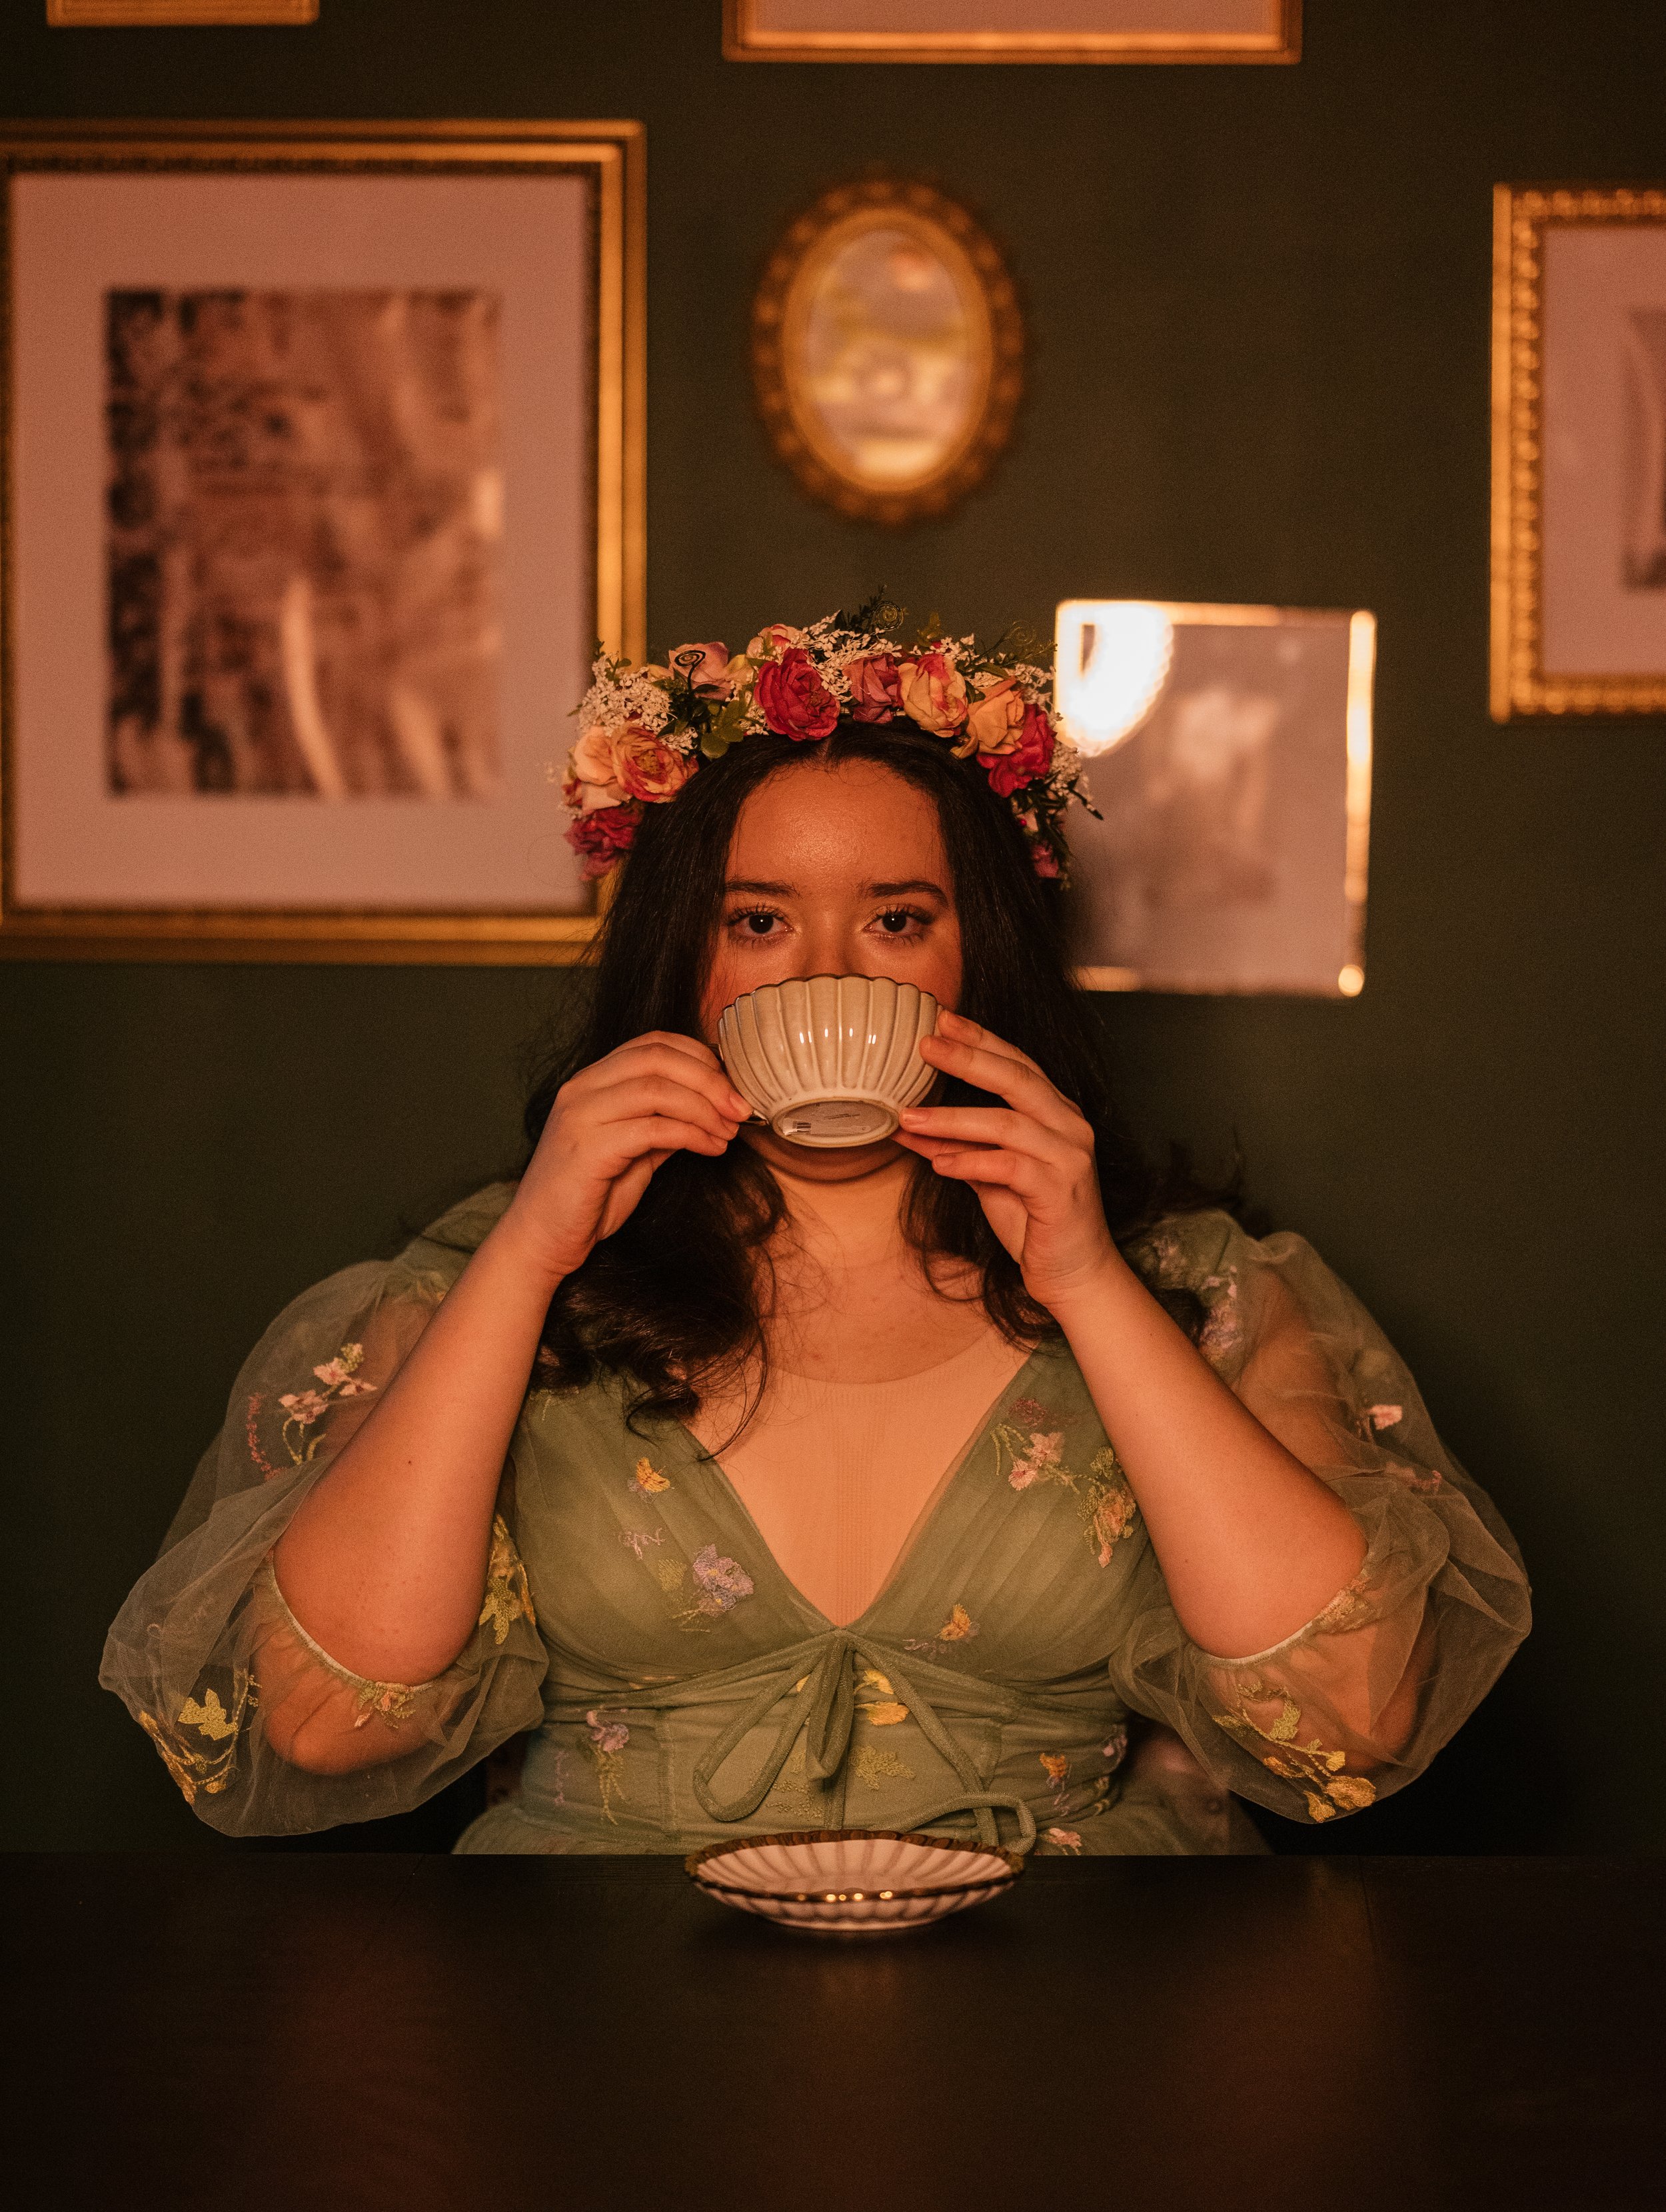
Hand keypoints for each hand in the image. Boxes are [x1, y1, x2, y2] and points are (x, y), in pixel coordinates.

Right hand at [498, 1032, 749, 1286]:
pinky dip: (691, 1134)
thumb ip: (663, 1124)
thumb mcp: (635, 1153)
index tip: (731, 1087)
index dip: (700, 1058)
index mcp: (591, 1081)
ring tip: (728, 1132)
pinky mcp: (587, 1149)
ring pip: (657, 1088)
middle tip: (741, 1108)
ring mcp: (580, 1116)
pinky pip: (651, 1128)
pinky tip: (711, 1149)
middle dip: (710, 1080)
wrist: (541, 1240)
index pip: (653, 1044)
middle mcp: (581, 1088)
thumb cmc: (587, 1198)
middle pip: (658, 1058)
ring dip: (705, 1108)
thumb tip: (713, 1108)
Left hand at [894, 1010, 1120, 1312]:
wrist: (1073, 1273)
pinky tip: (938, 1162)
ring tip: (908, 1116)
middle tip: (925, 1044)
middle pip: (1016, 1078)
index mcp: (1056, 1112)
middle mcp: (1069, 1125)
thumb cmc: (1033, 1220)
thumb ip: (956, 1146)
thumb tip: (905, 1126)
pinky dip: (969, 1162)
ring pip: (1005, 1122)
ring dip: (951, 1118)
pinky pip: (1008, 1166)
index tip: (940, 1020)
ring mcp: (1069, 1156)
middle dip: (968, 1057)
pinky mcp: (1060, 1190)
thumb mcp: (987, 1176)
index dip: (980, 1039)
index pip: (1017, 1063)